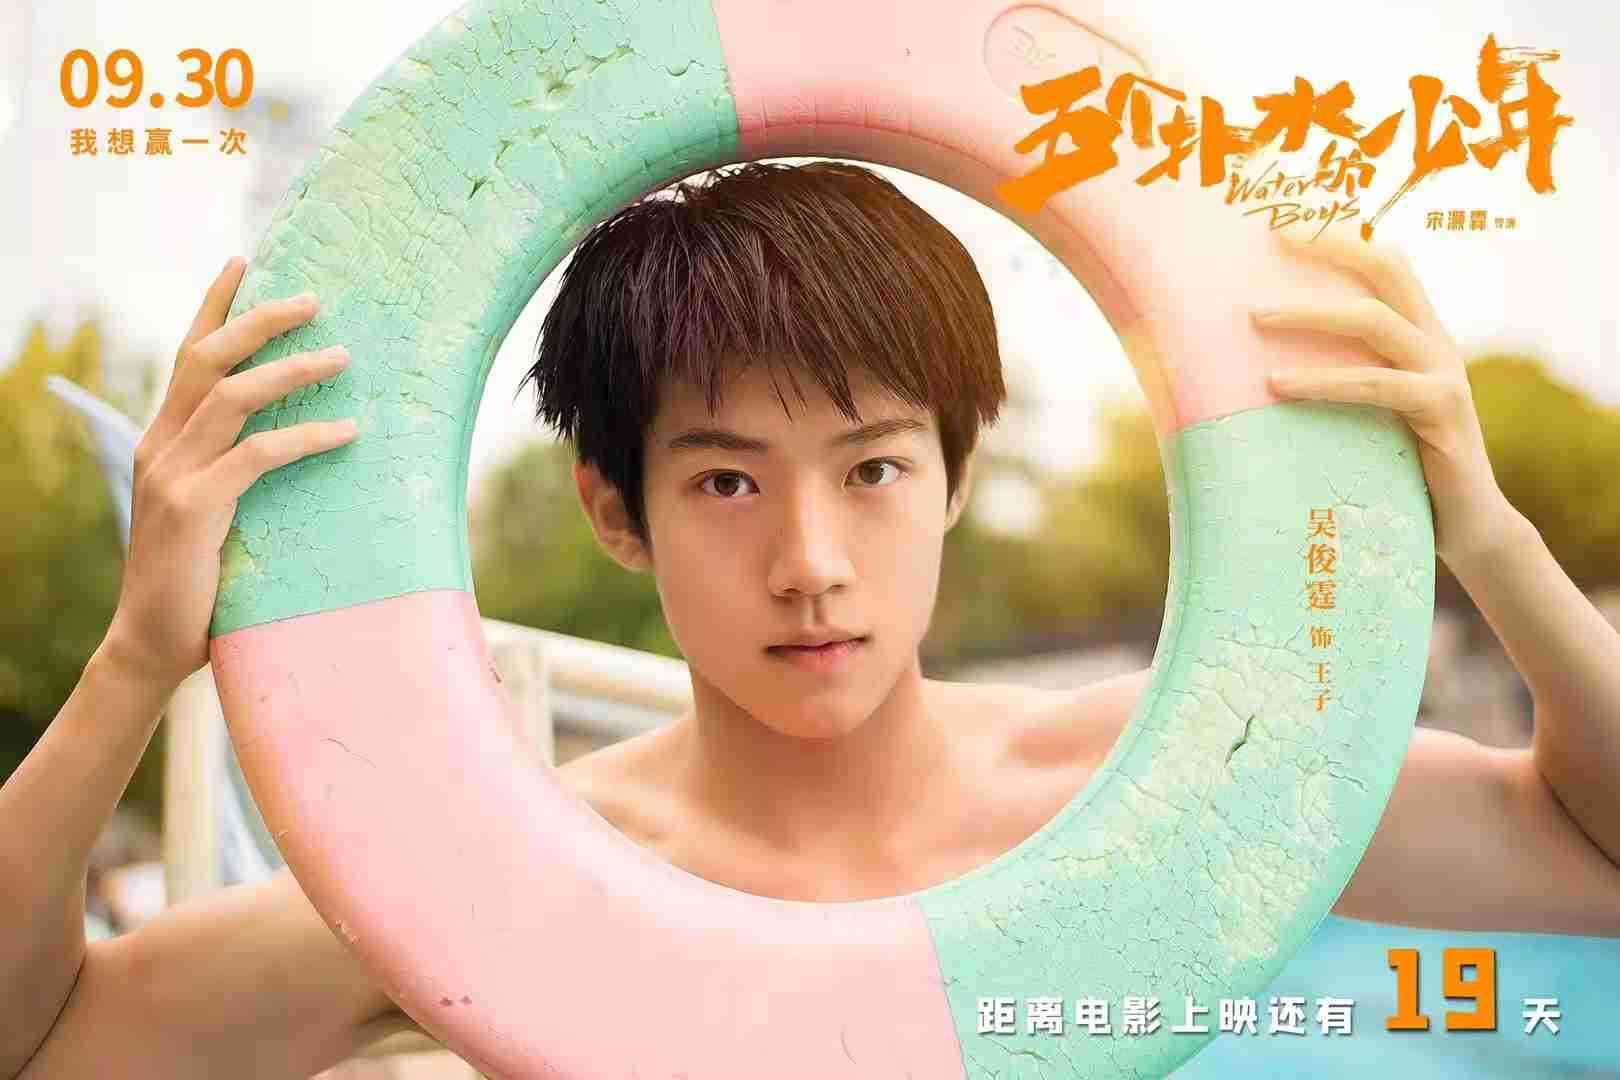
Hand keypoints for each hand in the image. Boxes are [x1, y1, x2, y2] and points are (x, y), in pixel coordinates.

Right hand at [102, 258, 356, 691]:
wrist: (152, 645)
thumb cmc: (197, 581)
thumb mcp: (213, 512)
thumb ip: (236, 472)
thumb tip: (296, 442)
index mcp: (165, 440)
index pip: (188, 356)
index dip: (215, 305)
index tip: (245, 262)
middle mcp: (162, 446)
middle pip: (206, 358)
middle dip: (257, 320)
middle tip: (313, 298)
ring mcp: (174, 475)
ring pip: (231, 396)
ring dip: (290, 370)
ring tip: (342, 356)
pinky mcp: (195, 509)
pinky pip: (256, 457)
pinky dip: (305, 439)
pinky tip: (347, 433)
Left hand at [1251, 227, 1516, 568]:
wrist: (1466, 525)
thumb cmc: (1401, 467)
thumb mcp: (1368, 411)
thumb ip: (1339, 375)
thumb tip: (1255, 363)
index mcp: (1420, 332)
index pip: (1387, 263)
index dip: (1343, 234)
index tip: (1287, 217)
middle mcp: (1436, 342)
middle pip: (1386, 270)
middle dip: (1331, 246)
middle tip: (1272, 234)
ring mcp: (1443, 374)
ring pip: (1373, 322)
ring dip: (1308, 316)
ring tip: (1252, 317)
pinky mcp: (1440, 412)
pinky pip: (1375, 386)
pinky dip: (1323, 383)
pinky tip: (1277, 386)